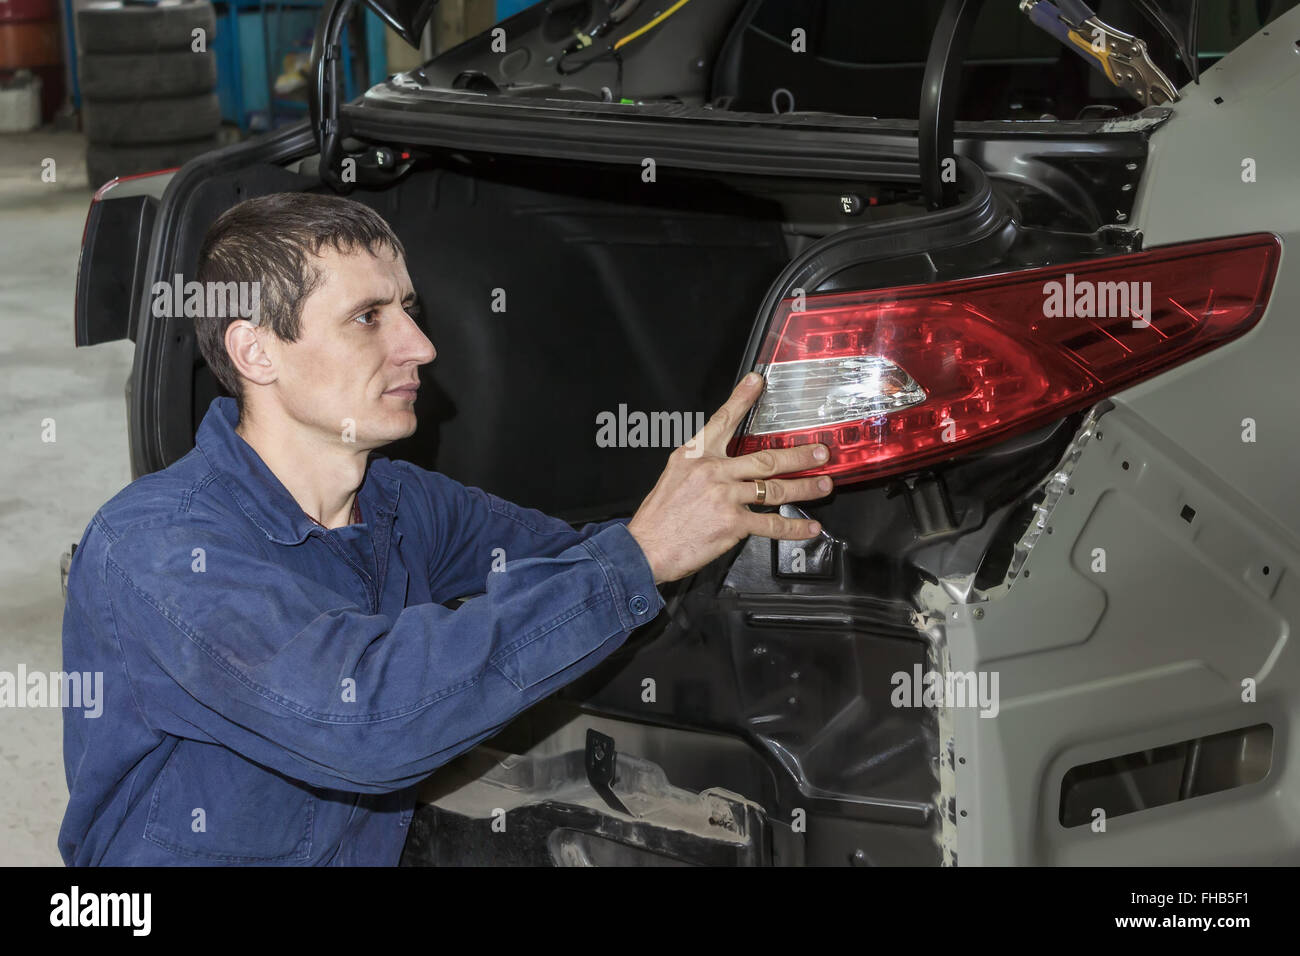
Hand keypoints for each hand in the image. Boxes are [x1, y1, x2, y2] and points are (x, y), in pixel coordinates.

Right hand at [626, 372, 831, 584]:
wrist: (646, 548)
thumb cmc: (659, 518)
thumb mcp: (674, 477)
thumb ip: (701, 468)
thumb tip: (727, 468)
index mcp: (695, 456)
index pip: (722, 421)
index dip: (742, 399)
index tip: (757, 383)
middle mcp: (713, 471)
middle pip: (765, 458)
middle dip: (799, 455)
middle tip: (820, 452)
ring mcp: (725, 496)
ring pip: (775, 489)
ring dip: (805, 487)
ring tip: (823, 485)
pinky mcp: (733, 524)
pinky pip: (771, 524)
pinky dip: (794, 528)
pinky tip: (809, 527)